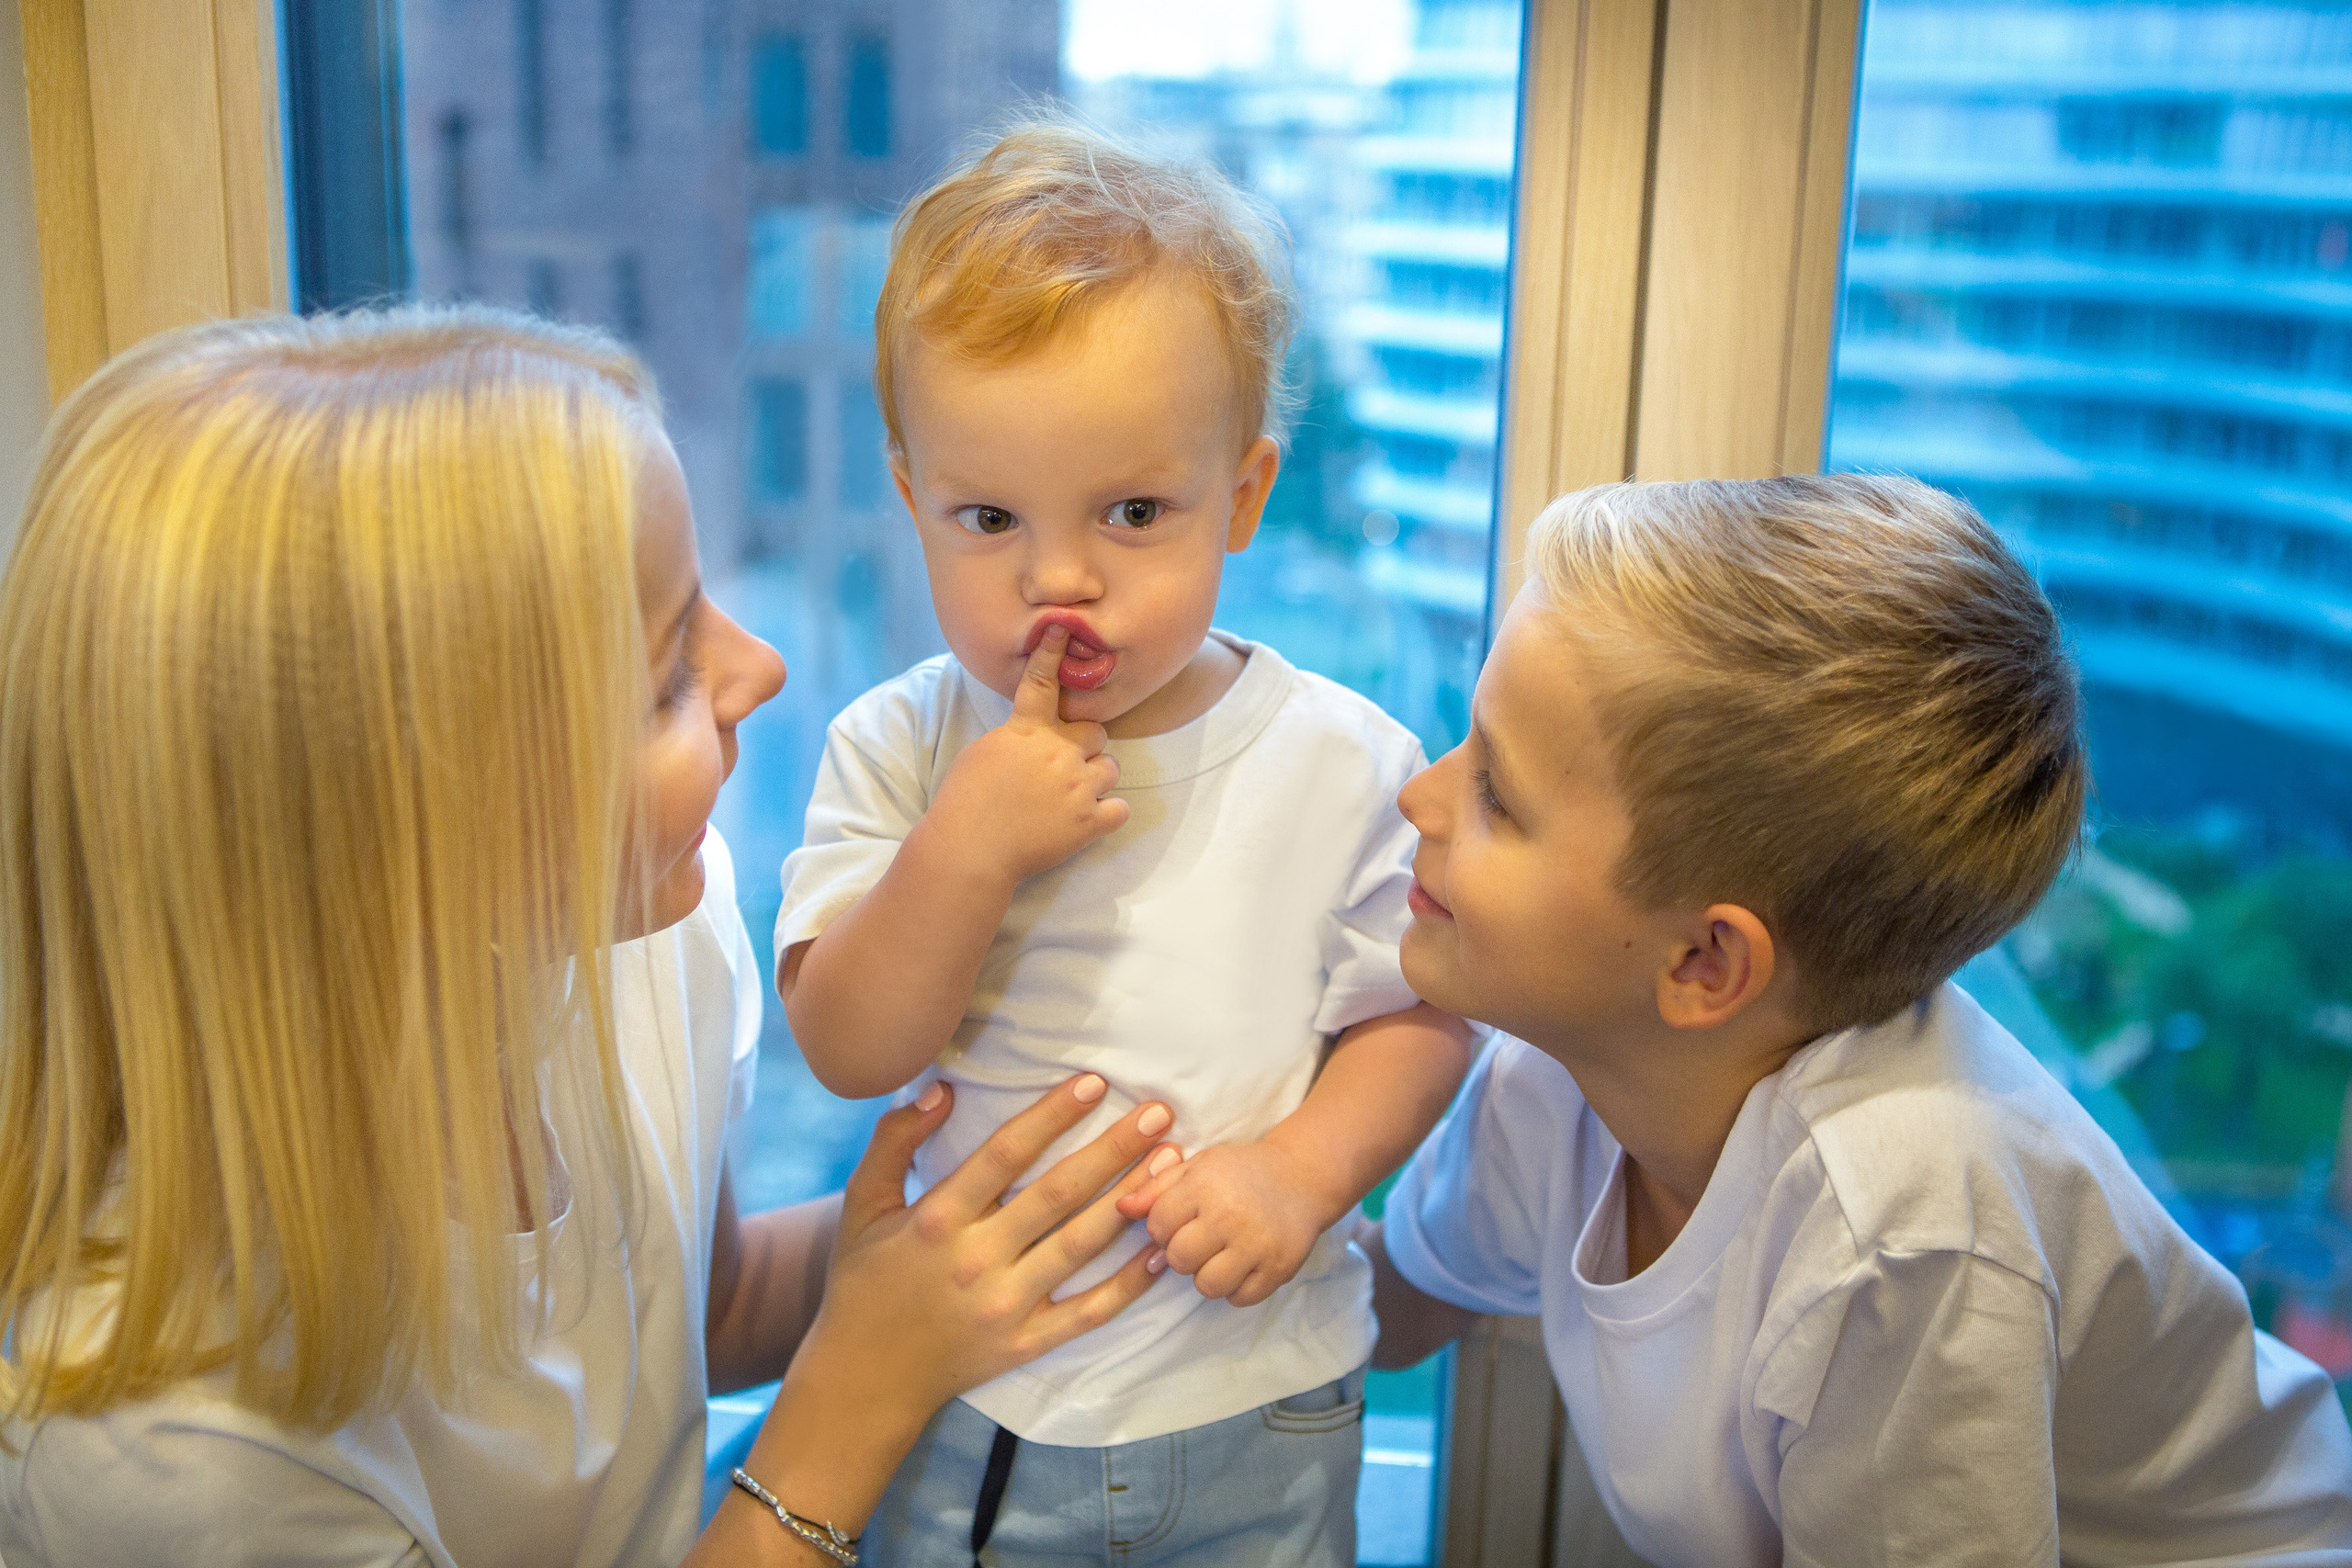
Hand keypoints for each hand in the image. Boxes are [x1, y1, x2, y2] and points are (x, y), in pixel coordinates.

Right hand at [793, 1073, 1175, 1423]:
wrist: (864, 1379)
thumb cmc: (864, 1282)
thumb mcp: (862, 1206)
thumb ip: (894, 1141)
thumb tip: (939, 1088)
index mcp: (937, 1218)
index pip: (1005, 1154)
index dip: (1052, 1115)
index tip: (1094, 1083)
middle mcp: (977, 1260)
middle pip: (1058, 1194)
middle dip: (1114, 1149)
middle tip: (1159, 1113)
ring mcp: (1006, 1306)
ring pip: (1081, 1245)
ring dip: (1131, 1201)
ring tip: (1172, 1163)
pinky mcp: (1026, 1343)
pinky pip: (1090, 1311)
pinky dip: (1131, 1282)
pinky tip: (1162, 1248)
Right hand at [920, 625, 1129, 885]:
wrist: (970, 851)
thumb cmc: (964, 803)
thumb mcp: (981, 753)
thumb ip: (1015, 736)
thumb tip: (1033, 734)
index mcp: (1027, 732)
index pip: (1042, 684)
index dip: (1052, 654)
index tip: (1061, 628)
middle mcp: (1058, 753)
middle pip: (1096, 732)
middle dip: (1086, 746)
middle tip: (1065, 767)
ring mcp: (1077, 787)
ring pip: (1111, 768)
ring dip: (1097, 779)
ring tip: (1072, 797)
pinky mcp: (1089, 822)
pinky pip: (1120, 809)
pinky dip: (1107, 814)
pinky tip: (1087, 820)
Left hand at [1115, 1140, 1336, 1307]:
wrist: (1302, 1178)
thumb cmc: (1241, 1172)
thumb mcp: (1198, 1167)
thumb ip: (1156, 1188)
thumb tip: (1120, 1209)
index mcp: (1205, 1185)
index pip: (1158, 1225)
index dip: (1163, 1228)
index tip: (1181, 1221)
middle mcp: (1230, 1215)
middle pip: (1179, 1259)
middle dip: (1182, 1255)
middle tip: (1200, 1241)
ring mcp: (1257, 1245)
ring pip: (1207, 1285)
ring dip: (1207, 1276)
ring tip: (1219, 1256)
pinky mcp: (1279, 1269)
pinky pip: (1239, 1299)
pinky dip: (1236, 1288)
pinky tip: (1242, 1266)